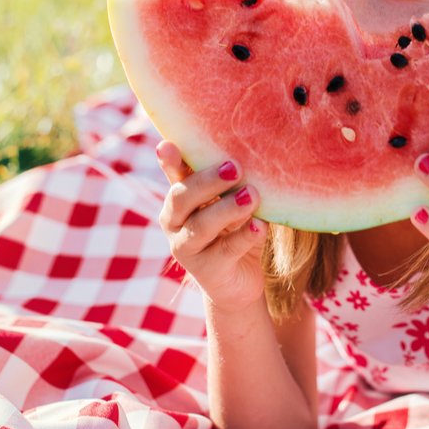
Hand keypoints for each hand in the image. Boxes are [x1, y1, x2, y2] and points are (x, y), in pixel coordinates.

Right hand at [155, 140, 267, 310]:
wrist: (239, 283)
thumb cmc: (234, 232)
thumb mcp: (231, 205)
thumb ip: (231, 185)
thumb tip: (248, 155)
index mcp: (179, 201)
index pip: (174, 176)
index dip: (170, 162)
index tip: (168, 145)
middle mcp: (174, 224)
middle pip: (182, 199)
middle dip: (207, 181)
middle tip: (236, 168)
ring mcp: (187, 249)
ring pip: (201, 226)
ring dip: (227, 209)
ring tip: (252, 195)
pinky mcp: (208, 271)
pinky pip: (226, 250)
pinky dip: (244, 236)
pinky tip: (260, 226)